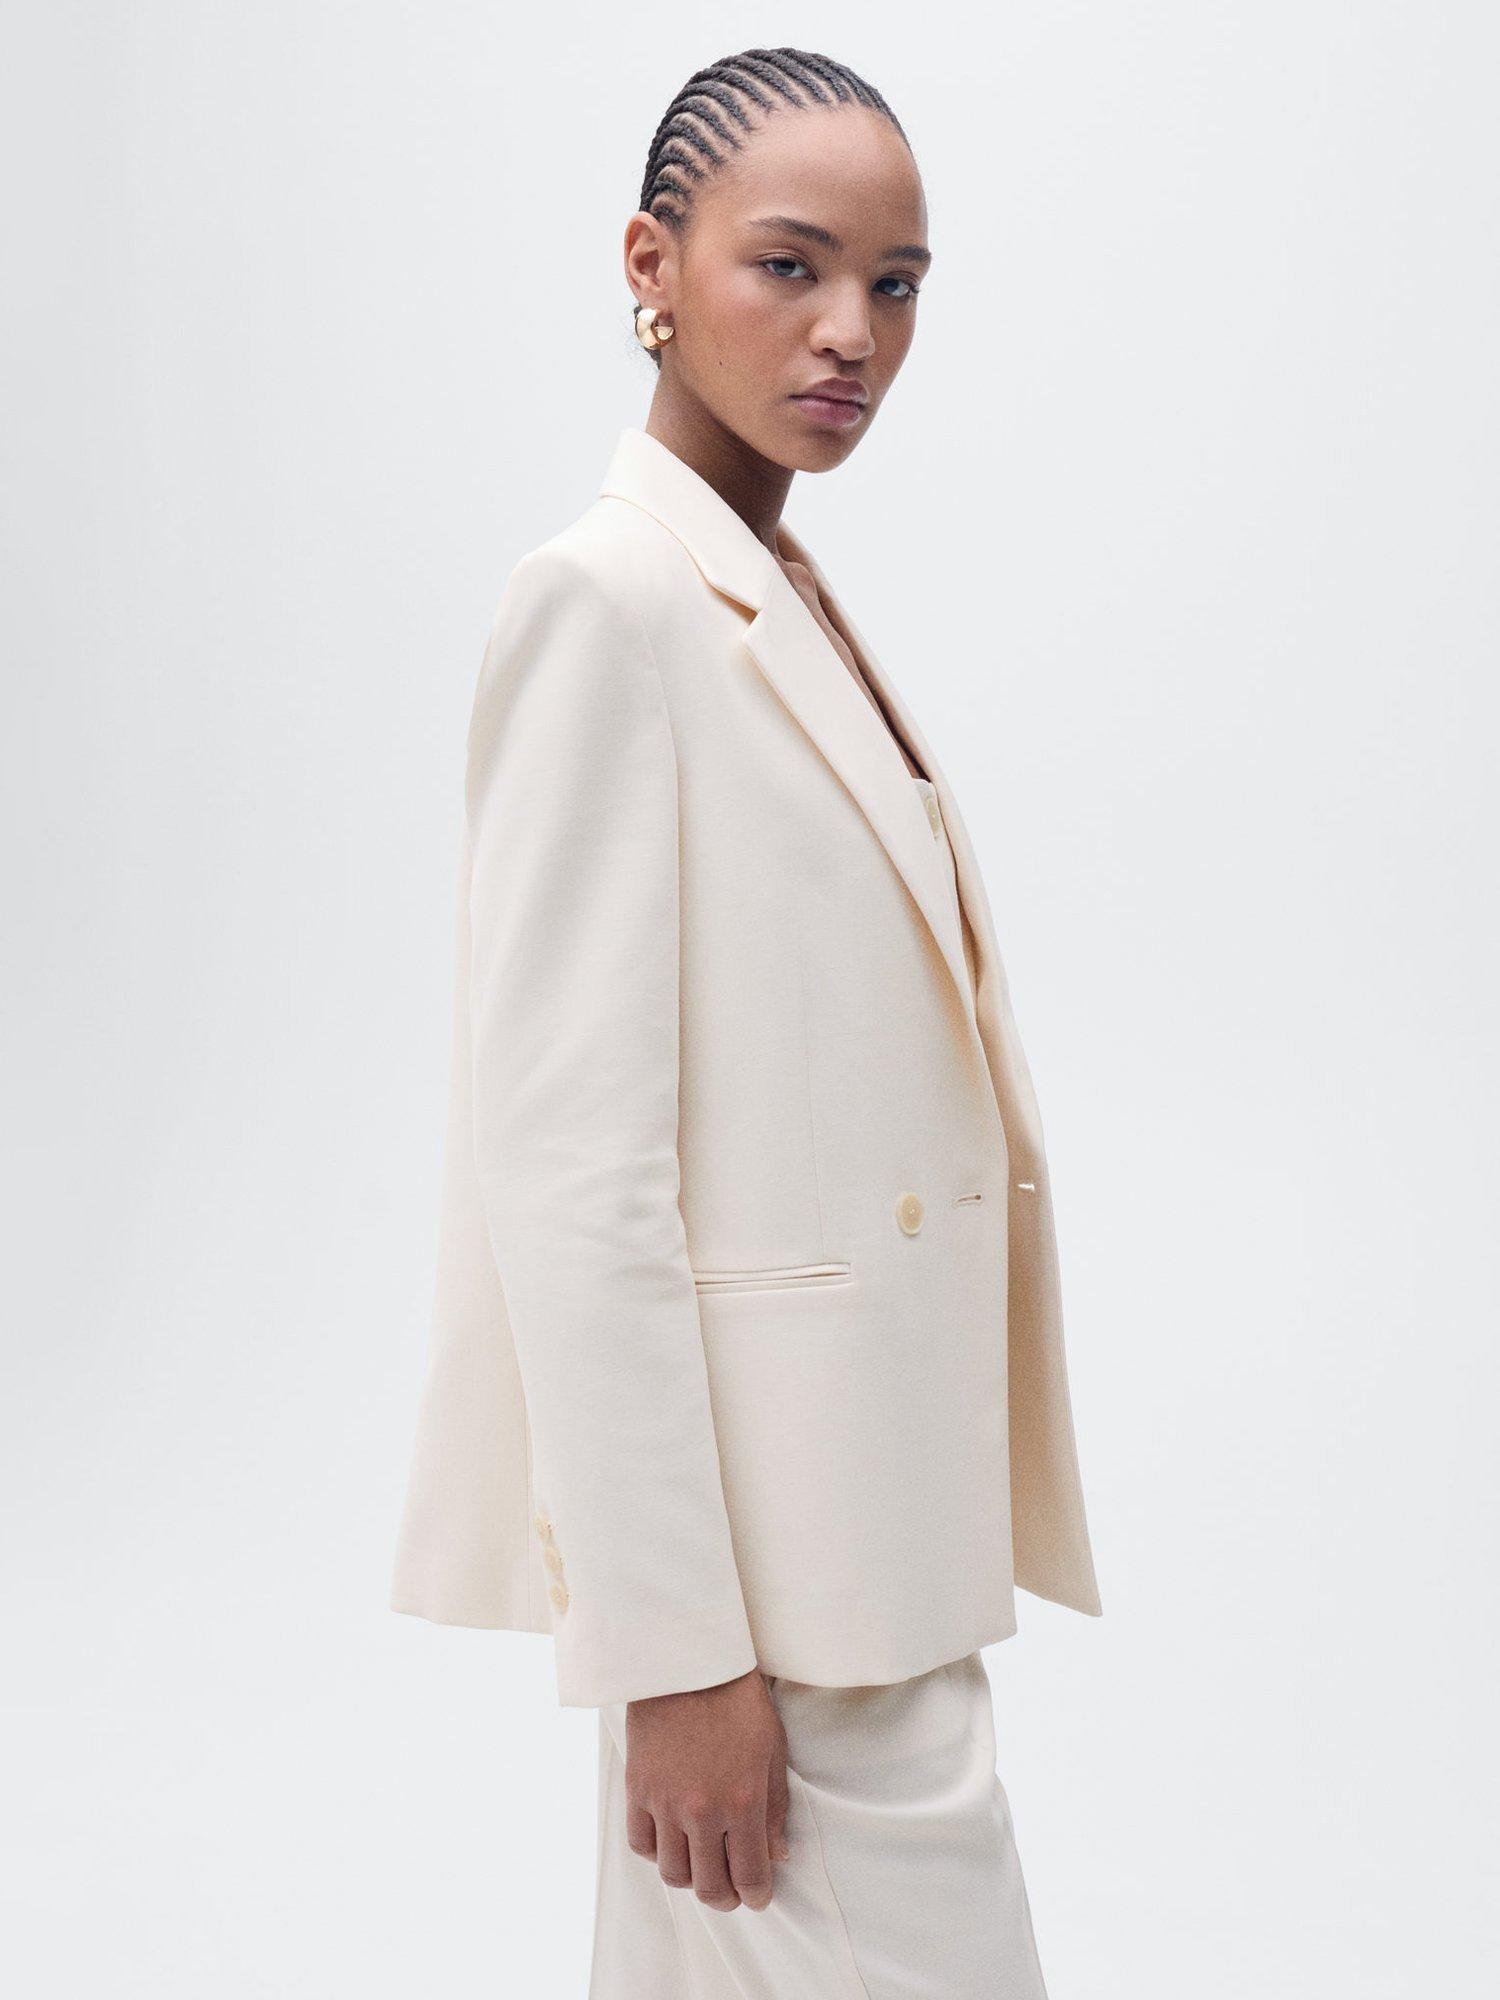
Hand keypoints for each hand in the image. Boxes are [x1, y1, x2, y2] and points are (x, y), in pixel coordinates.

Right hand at [624, 1666, 790, 1911]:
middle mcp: (701, 1811)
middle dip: (725, 1899)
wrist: (689, 1663)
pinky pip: (641, 1844)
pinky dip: (657, 1854)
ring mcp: (665, 1802)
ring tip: (702, 1868)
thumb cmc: (738, 1702)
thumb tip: (776, 1854)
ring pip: (673, 1873)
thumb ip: (775, 1809)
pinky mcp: (638, 1789)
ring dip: (691, 1880)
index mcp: (742, 1802)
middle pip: (709, 1885)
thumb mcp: (771, 1751)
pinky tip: (672, 1844)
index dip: (757, 1895)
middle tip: (732, 1894)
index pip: (749, 1875)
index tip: (758, 1897)